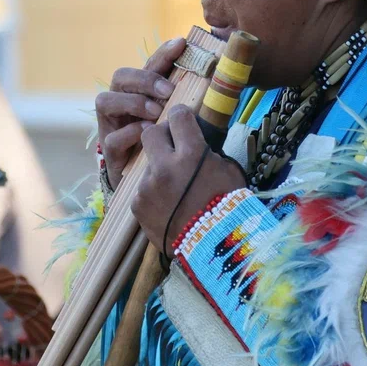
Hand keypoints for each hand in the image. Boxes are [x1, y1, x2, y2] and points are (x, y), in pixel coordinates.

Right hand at [96, 37, 185, 187]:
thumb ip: (188, 100)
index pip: (148, 65)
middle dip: (145, 79)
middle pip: (120, 76)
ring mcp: (111, 125)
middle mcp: (120, 103)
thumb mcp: (179, 117)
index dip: (162, 53)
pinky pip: (113, 137)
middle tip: (169, 91)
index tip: (181, 44)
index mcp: (140, 91)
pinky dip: (131, 132)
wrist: (150, 181)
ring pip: (105, 100)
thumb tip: (215, 79)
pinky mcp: (109, 150)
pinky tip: (147, 132)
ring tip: (157, 112)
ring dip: (134, 102)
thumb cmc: (168, 143)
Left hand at [132, 105, 245, 251]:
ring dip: (158, 171)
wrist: (214, 249)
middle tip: (172, 149)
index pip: (178, 116)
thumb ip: (207, 152)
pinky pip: (142, 189)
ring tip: (175, 190)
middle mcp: (164, 166)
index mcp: (191, 154)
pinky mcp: (136, 205)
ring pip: (147, 165)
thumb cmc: (229, 208)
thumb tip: (196, 141)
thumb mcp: (228, 171)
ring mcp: (147, 187)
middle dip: (160, 137)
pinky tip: (168, 206)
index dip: (181, 117)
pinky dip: (153, 194)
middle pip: (149, 133)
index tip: (183, 122)